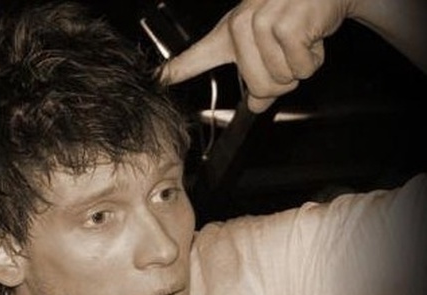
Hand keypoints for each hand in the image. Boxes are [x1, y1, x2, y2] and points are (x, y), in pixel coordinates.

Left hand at [160, 0, 348, 112]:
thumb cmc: (296, 13)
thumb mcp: (269, 45)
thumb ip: (259, 77)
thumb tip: (256, 105)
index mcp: (229, 33)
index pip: (195, 57)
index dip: (174, 71)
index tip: (156, 79)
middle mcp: (240, 27)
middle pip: (258, 87)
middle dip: (283, 80)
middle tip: (290, 52)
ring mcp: (261, 25)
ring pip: (280, 79)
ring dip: (300, 67)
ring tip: (301, 39)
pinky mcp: (286, 27)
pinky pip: (300, 69)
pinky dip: (313, 59)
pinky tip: (312, 35)